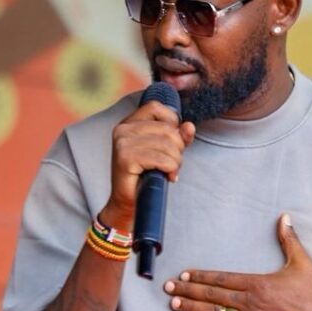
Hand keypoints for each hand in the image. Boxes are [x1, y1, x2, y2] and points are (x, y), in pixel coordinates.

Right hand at [102, 100, 194, 228]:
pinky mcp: (126, 158)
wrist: (129, 203)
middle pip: (167, 128)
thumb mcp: (165, 151)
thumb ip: (178, 136)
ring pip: (167, 144)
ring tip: (169, 171)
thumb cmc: (146, 175)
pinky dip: (170, 169)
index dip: (172, 122)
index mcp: (129, 123)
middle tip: (173, 164)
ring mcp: (122, 143)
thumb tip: (189, 126)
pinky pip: (162, 159)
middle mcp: (123, 129)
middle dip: (178, 148)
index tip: (173, 142)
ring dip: (176, 162)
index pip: (156, 107)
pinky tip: (167, 177)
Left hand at [163, 214, 311, 310]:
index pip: (221, 278)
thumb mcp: (302, 263)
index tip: (184, 273)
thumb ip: (289, 240)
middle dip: (188, 290)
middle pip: (211, 295)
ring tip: (174, 304)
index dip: (200, 275)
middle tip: (168, 287)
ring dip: (192, 308)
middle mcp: (249, 302)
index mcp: (257, 283)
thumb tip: (285, 218)